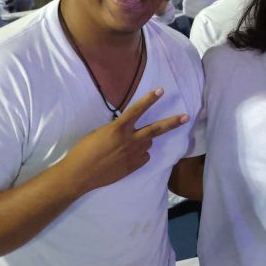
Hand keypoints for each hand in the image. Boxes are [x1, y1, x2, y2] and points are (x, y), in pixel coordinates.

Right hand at [63, 89, 189, 193]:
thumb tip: (128, 130)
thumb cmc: (84, 150)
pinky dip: (139, 154)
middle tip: (186, 117)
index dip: (149, 99)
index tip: (161, 90)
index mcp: (118, 129)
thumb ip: (117, 129)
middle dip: (172, 122)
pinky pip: (144, 157)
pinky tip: (126, 157)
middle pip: (156, 129)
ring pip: (148, 143)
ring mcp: (133, 155)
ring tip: (128, 145)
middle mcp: (129, 140)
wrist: (80, 174)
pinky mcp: (133, 167)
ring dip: (143, 140)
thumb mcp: (99, 133)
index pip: (137, 110)